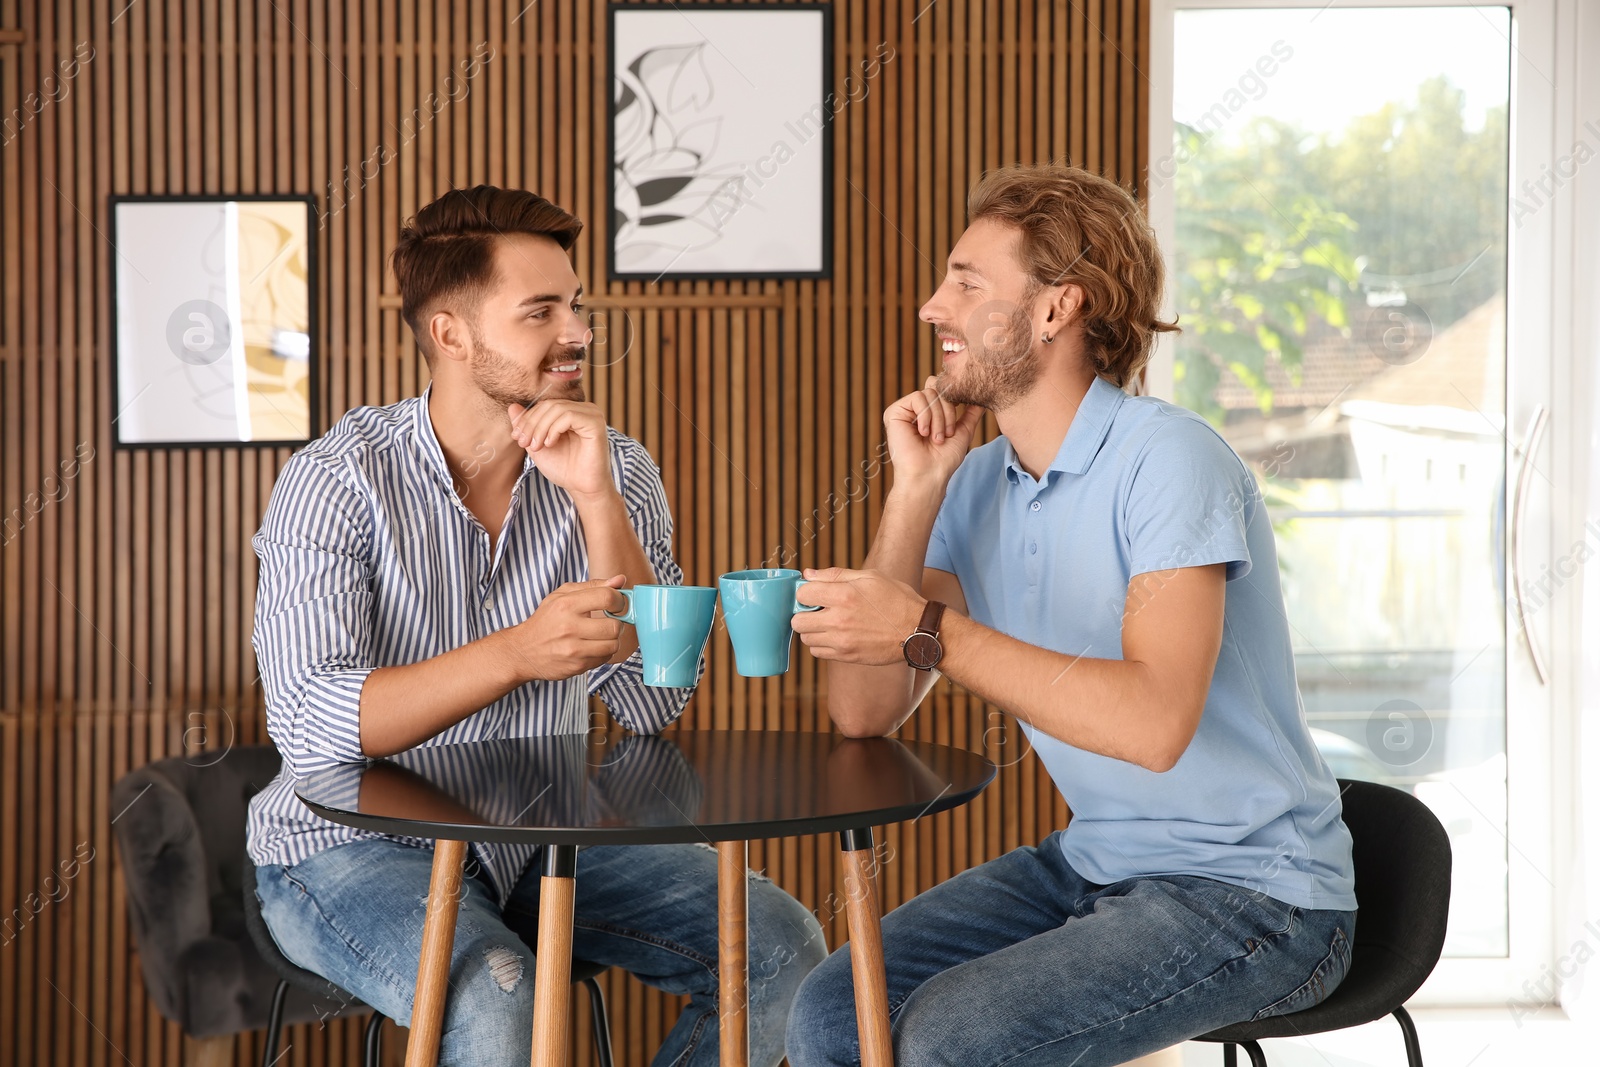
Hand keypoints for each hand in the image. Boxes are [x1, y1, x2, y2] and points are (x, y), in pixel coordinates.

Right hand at [503, 576, 626, 680]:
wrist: (523, 651)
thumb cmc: (546, 620)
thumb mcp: (562, 595)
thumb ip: (593, 586)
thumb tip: (620, 580)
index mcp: (566, 604)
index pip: (607, 597)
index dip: (619, 600)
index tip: (617, 604)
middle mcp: (569, 627)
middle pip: (614, 626)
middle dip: (617, 623)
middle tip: (610, 621)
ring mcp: (573, 649)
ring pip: (613, 645)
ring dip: (612, 639)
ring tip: (602, 635)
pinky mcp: (577, 666)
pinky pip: (605, 659)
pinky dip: (603, 652)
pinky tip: (593, 646)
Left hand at [508, 400, 615, 499]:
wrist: (582, 488)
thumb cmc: (564, 468)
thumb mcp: (537, 444)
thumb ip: (526, 426)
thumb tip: (512, 406)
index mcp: (573, 412)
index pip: (545, 405)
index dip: (527, 418)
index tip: (516, 437)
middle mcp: (584, 409)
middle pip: (549, 405)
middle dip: (531, 424)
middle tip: (524, 443)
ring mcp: (592, 415)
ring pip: (557, 409)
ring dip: (540, 428)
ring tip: (536, 447)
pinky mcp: (595, 423)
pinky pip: (569, 416)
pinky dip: (554, 429)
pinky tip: (550, 444)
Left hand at [791, 567, 925, 664]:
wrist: (917, 629)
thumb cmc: (896, 599)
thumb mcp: (869, 577)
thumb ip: (835, 575)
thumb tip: (808, 574)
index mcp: (843, 595)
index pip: (802, 594)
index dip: (806, 592)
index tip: (815, 594)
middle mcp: (838, 619)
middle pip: (797, 620)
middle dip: (804, 613)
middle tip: (818, 610)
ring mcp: (841, 641)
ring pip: (806, 638)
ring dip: (812, 630)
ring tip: (829, 623)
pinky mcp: (846, 656)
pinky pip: (817, 652)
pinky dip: (821, 644)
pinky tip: (835, 635)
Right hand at [883, 377, 981, 488]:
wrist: (929, 475)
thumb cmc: (945, 459)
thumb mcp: (963, 431)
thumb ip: (971, 413)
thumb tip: (982, 398)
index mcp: (929, 412)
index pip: (942, 389)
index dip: (952, 400)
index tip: (956, 421)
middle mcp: (916, 409)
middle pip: (937, 388)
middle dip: (948, 411)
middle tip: (947, 434)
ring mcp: (905, 410)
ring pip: (929, 394)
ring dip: (938, 418)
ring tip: (936, 438)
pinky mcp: (894, 412)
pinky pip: (917, 398)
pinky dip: (925, 416)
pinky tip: (924, 433)